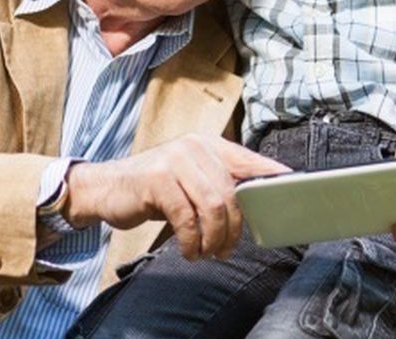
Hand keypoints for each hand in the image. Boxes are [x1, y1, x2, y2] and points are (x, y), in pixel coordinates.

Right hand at [64, 134, 289, 260]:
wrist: (106, 188)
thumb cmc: (153, 189)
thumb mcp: (188, 179)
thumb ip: (217, 184)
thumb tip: (255, 205)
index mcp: (207, 144)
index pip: (248, 160)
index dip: (271, 176)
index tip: (290, 190)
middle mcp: (193, 146)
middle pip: (232, 192)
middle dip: (234, 228)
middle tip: (227, 250)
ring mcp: (174, 160)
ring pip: (213, 205)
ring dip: (214, 238)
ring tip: (208, 252)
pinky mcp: (157, 179)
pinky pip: (187, 218)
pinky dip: (192, 241)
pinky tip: (189, 250)